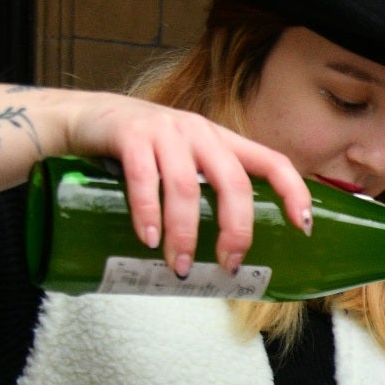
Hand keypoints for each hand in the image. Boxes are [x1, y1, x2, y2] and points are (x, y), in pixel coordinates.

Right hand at [0, 80, 310, 277]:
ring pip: (186, 187)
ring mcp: (164, 130)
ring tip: (180, 265)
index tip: (304, 227)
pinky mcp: (128, 134)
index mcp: (221, 141)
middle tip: (228, 264)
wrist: (80, 120)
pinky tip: (146, 238)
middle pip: (233, 182)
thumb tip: (229, 259)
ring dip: (185, 232)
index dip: (294, 191)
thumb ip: (204, 196)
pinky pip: (143, 176)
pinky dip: (146, 211)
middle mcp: (199, 132)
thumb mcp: (181, 166)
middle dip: (236, 228)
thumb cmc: (139, 154)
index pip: (272, 161)